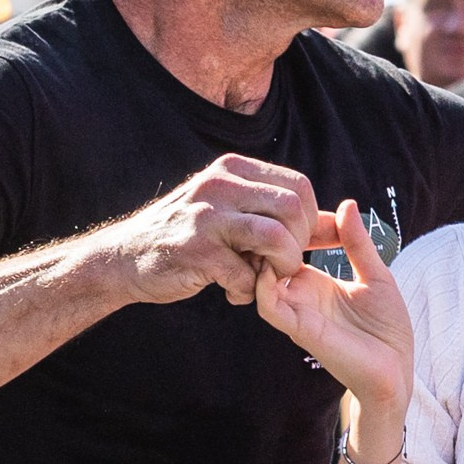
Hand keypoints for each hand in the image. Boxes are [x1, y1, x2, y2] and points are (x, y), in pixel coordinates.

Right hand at [99, 154, 320, 309]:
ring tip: (264, 279)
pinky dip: (247, 292)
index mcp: (233, 170)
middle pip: (294, 207)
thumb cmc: (188, 237)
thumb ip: (283, 217)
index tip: (294, 245)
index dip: (309, 221)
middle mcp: (221, 184)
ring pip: (276, 236)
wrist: (125, 257)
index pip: (299, 186)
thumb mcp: (233, 213)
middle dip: (299, 245)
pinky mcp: (196, 250)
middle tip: (282, 266)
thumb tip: (338, 223)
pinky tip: (233, 293)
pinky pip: (245, 274)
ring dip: (280, 268)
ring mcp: (208, 216)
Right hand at [253, 200, 412, 424]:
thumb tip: (346, 205)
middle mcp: (300, 296)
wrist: (396, 373)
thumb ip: (357, 243)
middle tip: (267, 213)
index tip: (290, 202)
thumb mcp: (376, 275)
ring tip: (266, 234)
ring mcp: (298, 312)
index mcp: (315, 282)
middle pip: (266, 260)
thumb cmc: (387, 330)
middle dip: (263, 236)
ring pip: (259, 279)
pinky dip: (264, 284)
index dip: (284, 225)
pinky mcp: (301, 330)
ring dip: (259, 256)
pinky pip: (269, 305)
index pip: (285, 247)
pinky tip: (272, 265)